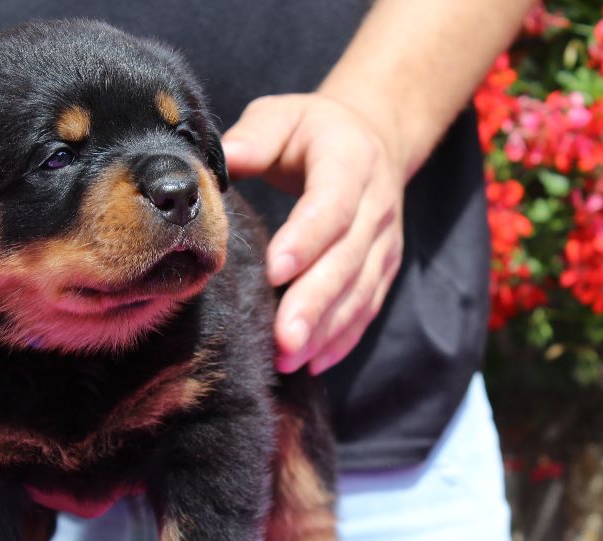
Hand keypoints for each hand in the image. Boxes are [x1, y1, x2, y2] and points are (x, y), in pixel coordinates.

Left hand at [222, 93, 403, 374]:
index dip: (306, 239)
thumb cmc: (313, 131)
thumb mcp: (283, 116)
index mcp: (351, 161)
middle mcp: (377, 206)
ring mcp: (384, 243)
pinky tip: (313, 362)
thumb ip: (254, 137)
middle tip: (283, 337)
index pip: (331, 205)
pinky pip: (366, 309)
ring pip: (359, 292)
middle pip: (348, 260)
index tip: (274, 272)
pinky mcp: (384, 269)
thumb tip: (218, 163)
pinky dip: (342, 339)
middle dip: (314, 303)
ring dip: (326, 329)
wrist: (375, 141)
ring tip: (290, 358)